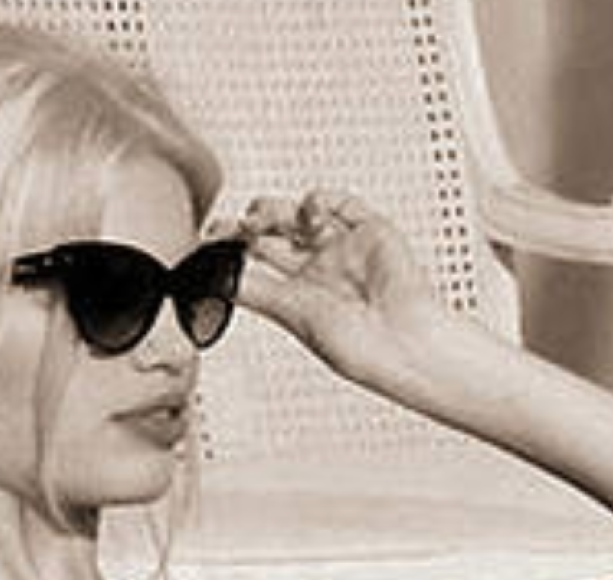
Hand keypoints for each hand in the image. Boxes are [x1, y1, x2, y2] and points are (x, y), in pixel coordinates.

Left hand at [227, 190, 447, 392]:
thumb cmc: (357, 346)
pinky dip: (319, 200)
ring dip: (274, 211)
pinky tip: (308, 212)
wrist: (403, 342)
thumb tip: (213, 278)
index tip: (209, 239)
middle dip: (247, 225)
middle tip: (232, 226)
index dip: (232, 248)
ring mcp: (343, 249)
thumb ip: (252, 290)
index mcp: (297, 294)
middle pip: (272, 235)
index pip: (255, 262)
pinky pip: (341, 203)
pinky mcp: (370, 231)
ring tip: (261, 219)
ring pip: (298, 215)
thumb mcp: (289, 314)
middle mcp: (318, 270)